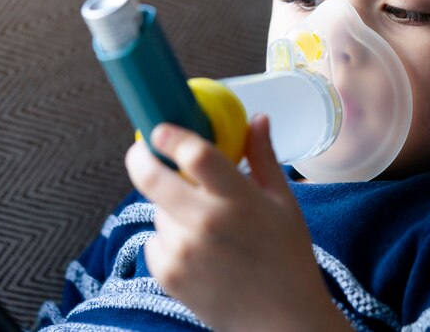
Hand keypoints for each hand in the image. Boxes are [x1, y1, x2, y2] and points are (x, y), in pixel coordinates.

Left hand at [125, 115, 350, 331]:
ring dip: (170, 208)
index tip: (160, 127)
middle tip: (141, 153)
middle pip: (154, 179)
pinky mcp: (169, 276)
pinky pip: (156, 241)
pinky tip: (198, 251)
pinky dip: (169, 239)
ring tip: (204, 225)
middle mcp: (206, 223)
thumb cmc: (288, 257)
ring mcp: (184, 252)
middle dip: (141, 160)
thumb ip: (264, 157)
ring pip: (159, 211)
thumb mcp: (283, 202)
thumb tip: (258, 118)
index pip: (196, 155)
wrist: (282, 321)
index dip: (172, 135)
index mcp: (238, 200)